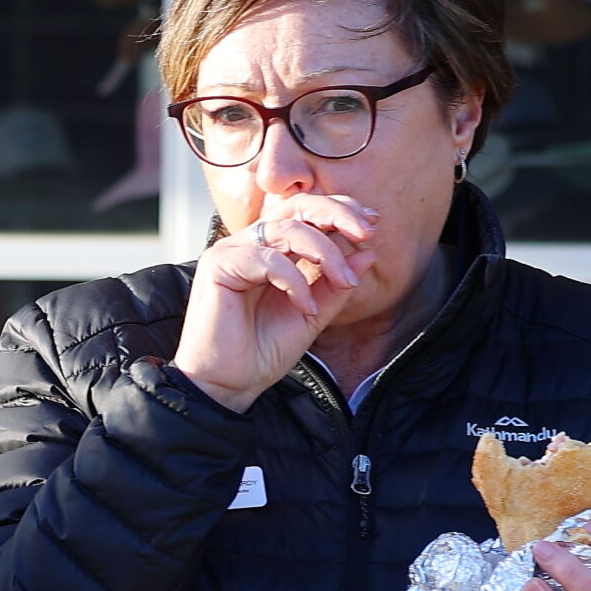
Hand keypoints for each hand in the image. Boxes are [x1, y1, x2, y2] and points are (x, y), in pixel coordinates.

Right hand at [175, 196, 379, 412]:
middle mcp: (249, 244)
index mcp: (270, 250)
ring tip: (343, 280)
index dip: (341, 211)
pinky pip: (267, 258)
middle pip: (296, 206)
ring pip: (286, 228)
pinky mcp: (217, 265)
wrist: (229, 384)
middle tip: (366, 232)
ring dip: (324, 251)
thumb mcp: (312, 313)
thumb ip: (335, 284)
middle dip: (337, 213)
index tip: (373, 226)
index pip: (306, 213)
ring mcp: (231, 252)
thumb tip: (369, 252)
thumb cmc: (262, 351)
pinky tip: (304, 305)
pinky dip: (294, 279)